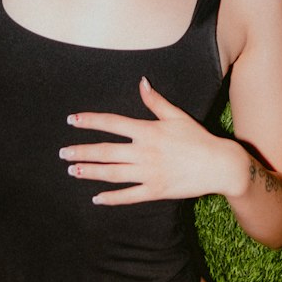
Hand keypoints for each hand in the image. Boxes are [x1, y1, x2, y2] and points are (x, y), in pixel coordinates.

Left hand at [59, 77, 236, 204]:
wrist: (219, 165)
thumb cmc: (197, 138)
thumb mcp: (176, 116)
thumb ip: (155, 101)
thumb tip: (141, 82)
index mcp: (148, 131)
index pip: (112, 124)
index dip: (90, 121)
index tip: (72, 120)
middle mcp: (144, 152)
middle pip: (106, 151)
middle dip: (82, 151)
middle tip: (63, 153)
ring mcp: (149, 173)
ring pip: (112, 173)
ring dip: (90, 172)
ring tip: (73, 171)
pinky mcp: (156, 191)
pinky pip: (129, 196)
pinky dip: (111, 198)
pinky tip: (96, 198)